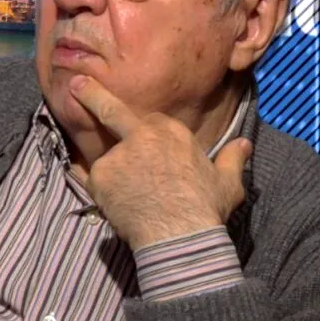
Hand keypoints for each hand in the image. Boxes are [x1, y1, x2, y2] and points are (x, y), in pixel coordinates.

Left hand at [69, 75, 251, 250]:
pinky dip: (96, 187)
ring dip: (112, 171)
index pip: (151, 122)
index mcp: (170, 131)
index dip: (147, 134)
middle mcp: (139, 136)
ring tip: (130, 199)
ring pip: (107, 158)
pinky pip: (91, 180)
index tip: (142, 140)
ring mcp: (115, 156)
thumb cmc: (205, 208)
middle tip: (75, 84)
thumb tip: (244, 144)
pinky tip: (109, 200)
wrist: (178, 235)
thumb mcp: (227, 183)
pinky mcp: (98, 177)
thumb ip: (232, 160)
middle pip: (110, 110)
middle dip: (90, 94)